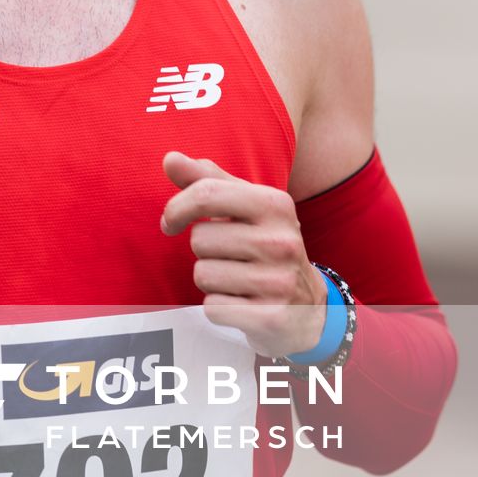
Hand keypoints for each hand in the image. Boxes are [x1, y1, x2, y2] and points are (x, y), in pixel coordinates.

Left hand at [161, 151, 326, 356]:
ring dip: (210, 281)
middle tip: (230, 257)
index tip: (171, 222)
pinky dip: (218, 308)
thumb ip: (206, 180)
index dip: (176, 208)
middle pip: (199, 238)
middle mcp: (282, 240)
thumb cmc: (265, 247)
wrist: (308, 306)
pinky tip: (241, 304)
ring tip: (237, 280)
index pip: (206, 193)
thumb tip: (169, 158)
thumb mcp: (244, 208)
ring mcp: (280, 280)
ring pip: (203, 275)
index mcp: (275, 204)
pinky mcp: (272, 317)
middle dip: (204, 251)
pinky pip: (213, 307)